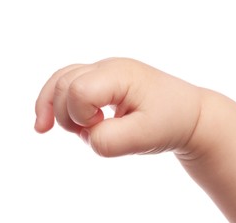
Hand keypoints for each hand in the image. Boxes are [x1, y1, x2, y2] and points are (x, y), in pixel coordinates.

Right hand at [35, 58, 201, 156]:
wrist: (189, 115)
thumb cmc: (171, 122)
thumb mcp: (145, 137)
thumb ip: (109, 141)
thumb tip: (87, 136)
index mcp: (119, 74)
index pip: (78, 91)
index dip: (81, 116)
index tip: (103, 126)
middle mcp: (108, 68)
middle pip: (63, 84)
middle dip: (65, 115)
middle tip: (90, 131)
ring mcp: (105, 73)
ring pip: (61, 82)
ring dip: (57, 110)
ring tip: (60, 130)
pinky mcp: (104, 83)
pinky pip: (69, 86)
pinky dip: (56, 104)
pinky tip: (46, 124)